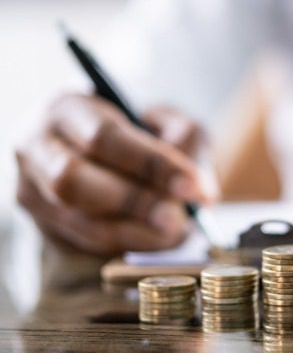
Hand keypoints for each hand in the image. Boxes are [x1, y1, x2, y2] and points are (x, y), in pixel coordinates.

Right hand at [15, 93, 215, 254]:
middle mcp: (36, 147)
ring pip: (76, 218)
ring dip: (133, 231)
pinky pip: (82, 242)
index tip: (190, 186)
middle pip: (73, 180)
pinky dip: (124, 244)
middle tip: (178, 217)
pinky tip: (154, 238)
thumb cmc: (143, 132)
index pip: (104, 136)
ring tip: (174, 231)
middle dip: (133, 202)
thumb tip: (200, 191)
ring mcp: (32, 189)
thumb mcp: (169, 121)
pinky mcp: (42, 224)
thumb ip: (188, 143)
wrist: (114, 155)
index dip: (150, 164)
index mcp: (67, 108)